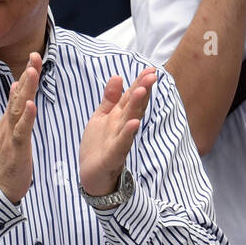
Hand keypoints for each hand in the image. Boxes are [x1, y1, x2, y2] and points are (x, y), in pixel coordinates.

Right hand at [0, 52, 39, 203]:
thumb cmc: (8, 159)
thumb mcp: (11, 130)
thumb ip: (14, 109)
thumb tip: (15, 87)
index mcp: (10, 119)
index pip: (18, 92)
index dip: (26, 74)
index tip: (35, 55)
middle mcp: (8, 123)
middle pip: (18, 95)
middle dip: (27, 74)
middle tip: (34, 55)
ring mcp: (10, 135)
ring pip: (18, 108)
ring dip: (25, 89)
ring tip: (32, 72)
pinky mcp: (16, 148)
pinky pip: (21, 130)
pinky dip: (27, 117)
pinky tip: (32, 106)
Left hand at [79, 67, 157, 197]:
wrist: (93, 175)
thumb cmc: (99, 144)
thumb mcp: (102, 117)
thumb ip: (110, 98)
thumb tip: (117, 76)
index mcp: (119, 117)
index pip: (131, 97)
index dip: (140, 83)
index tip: (151, 69)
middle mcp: (122, 127)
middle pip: (134, 106)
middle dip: (142, 90)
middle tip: (152, 74)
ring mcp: (119, 141)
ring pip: (129, 121)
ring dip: (136, 107)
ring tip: (142, 91)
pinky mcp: (113, 155)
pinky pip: (121, 143)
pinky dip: (127, 133)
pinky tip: (133, 123)